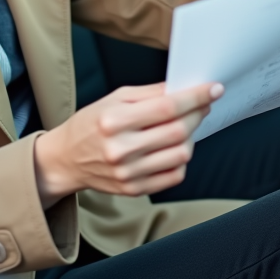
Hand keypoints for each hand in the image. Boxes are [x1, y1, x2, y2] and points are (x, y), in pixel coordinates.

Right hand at [33, 82, 222, 208]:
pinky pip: (174, 175)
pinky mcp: (134, 189)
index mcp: (114, 120)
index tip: (213, 90)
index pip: (166, 107)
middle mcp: (120, 148)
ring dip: (190, 137)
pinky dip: (180, 159)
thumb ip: (149, 93)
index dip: (195, 98)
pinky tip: (172, 147)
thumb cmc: (90, 124)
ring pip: (181, 154)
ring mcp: (128, 172)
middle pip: (177, 131)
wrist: (66, 159)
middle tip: (202, 105)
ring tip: (183, 126)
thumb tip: (182, 89)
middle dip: (197, 114)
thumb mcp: (113, 98)